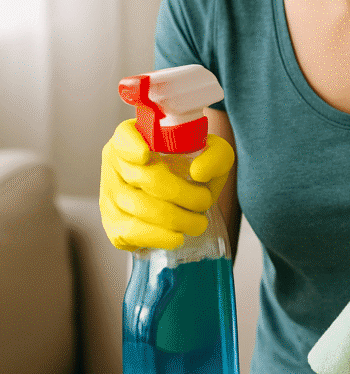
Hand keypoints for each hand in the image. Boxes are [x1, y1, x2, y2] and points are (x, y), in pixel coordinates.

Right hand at [99, 119, 234, 250]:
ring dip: (175, 218)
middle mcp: (115, 162)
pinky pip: (131, 232)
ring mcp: (110, 193)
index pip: (124, 136)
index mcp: (134, 135)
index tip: (144, 154)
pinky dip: (158, 237)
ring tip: (198, 223)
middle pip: (144, 177)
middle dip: (180, 193)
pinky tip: (177, 236)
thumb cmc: (195, 166)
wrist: (187, 193)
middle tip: (204, 201)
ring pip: (139, 207)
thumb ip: (215, 156)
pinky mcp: (112, 222)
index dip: (130, 145)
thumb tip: (198, 173)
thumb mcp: (215, 153)